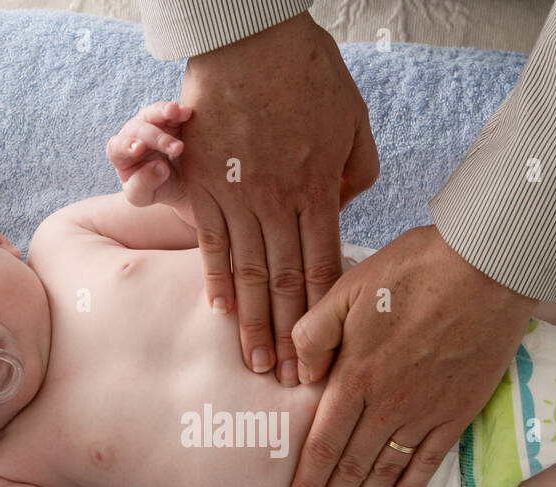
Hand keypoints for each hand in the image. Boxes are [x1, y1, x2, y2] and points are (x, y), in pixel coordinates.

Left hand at [106, 100, 194, 225]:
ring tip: (179, 112)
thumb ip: (143, 186)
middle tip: (178, 148)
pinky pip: (172, 111)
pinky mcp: (169, 120)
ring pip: (152, 112)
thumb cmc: (155, 190)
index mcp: (120, 155)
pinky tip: (188, 112)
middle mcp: (133, 135)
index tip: (139, 148)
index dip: (126, 145)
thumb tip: (158, 167)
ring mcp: (151, 124)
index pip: (117, 146)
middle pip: (138, 128)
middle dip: (158, 137)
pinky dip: (179, 111)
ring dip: (165, 112)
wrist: (178, 184)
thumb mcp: (143, 197)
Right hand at [179, 12, 379, 384]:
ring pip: (246, 273)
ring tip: (252, 365)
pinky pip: (208, 242)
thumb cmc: (309, 74)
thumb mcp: (352, 125)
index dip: (319, 320)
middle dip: (286, 340)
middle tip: (287, 383)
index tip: (319, 357)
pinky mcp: (203, 182)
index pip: (321, 271)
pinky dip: (215, 280)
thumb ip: (351, 178)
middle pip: (284, 285)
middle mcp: (275, 202)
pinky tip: (220, 313)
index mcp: (316, 191)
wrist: (250, 33)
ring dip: (250, 324)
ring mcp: (236, 195)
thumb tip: (342, 212)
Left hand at [283, 226, 536, 486]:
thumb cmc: (413, 270)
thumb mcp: (346, 288)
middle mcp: (387, 405)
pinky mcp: (458, 410)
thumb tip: (296, 377)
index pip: (323, 447)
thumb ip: (313, 334)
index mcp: (355, 377)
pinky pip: (429, 461)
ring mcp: (425, 412)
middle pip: (351, 471)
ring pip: (386, 473)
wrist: (488, 267)